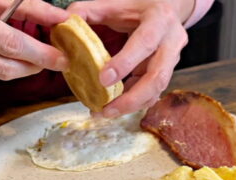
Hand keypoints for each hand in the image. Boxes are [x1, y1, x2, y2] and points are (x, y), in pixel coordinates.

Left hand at [67, 0, 191, 116]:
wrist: (167, 8)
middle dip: (131, 98)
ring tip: (104, 113)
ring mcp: (172, 60)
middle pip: (157, 77)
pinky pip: (151, 94)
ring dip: (130, 106)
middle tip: (105, 110)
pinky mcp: (166, 73)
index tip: (103, 80)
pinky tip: (113, 108)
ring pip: (156, 91)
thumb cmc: (138, 6)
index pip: (145, 42)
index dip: (126, 62)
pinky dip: (133, 104)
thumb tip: (64, 24)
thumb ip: (88, 11)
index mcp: (159, 19)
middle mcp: (171, 42)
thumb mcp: (115, 2)